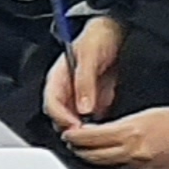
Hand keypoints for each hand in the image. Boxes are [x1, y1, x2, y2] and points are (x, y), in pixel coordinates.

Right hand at [42, 13, 122, 129]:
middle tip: (88, 136)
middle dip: (73, 129)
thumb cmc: (98, 37)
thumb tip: (83, 109)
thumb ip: (85, 82)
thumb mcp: (89, 56)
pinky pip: (92, 119)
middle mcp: (66, 90)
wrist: (116, 31)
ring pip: (76, 121)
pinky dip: (97, 126)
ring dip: (85, 130)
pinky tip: (107, 128)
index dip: (61, 118)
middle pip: (61, 117)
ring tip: (99, 135)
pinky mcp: (94, 101)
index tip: (75, 128)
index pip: (52, 104)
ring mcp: (80, 96)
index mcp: (58, 78)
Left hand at [61, 102, 168, 168]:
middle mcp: (132, 151)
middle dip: (78, 149)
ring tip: (86, 151)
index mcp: (130, 132)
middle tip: (72, 143)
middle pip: (93, 156)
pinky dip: (113, 164)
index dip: (75, 137)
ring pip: (105, 166)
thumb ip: (120, 126)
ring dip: (92, 158)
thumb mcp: (144, 114)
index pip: (91, 138)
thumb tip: (99, 132)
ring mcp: (138, 166)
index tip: (69, 133)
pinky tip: (112, 159)